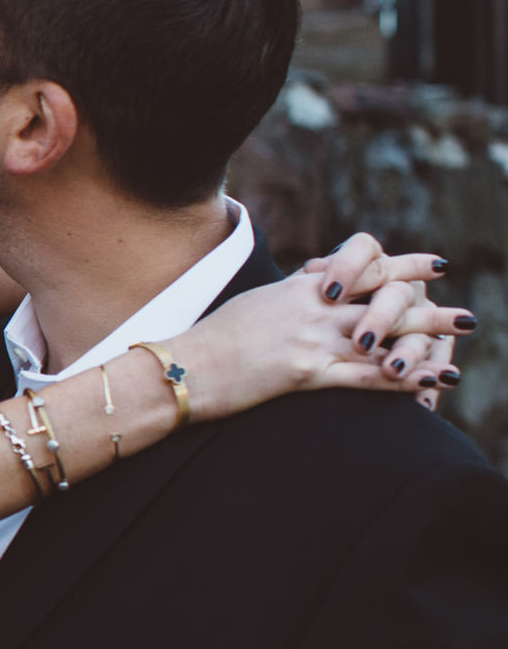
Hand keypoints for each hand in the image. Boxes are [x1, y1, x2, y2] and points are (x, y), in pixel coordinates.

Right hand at [180, 242, 471, 421]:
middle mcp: (312, 308)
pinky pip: (365, 377)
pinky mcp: (306, 373)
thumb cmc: (210, 338)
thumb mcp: (254, 302)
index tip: (434, 267)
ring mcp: (312, 339)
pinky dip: (402, 380)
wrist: (183, 366)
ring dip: (429, 341)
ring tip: (459, 348)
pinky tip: (429, 383)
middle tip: (466, 317)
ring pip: (384, 336)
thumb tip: (313, 285)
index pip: (362, 266)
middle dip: (429, 309)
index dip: (403, 266)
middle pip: (384, 300)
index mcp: (299, 288)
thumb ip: (290, 294)